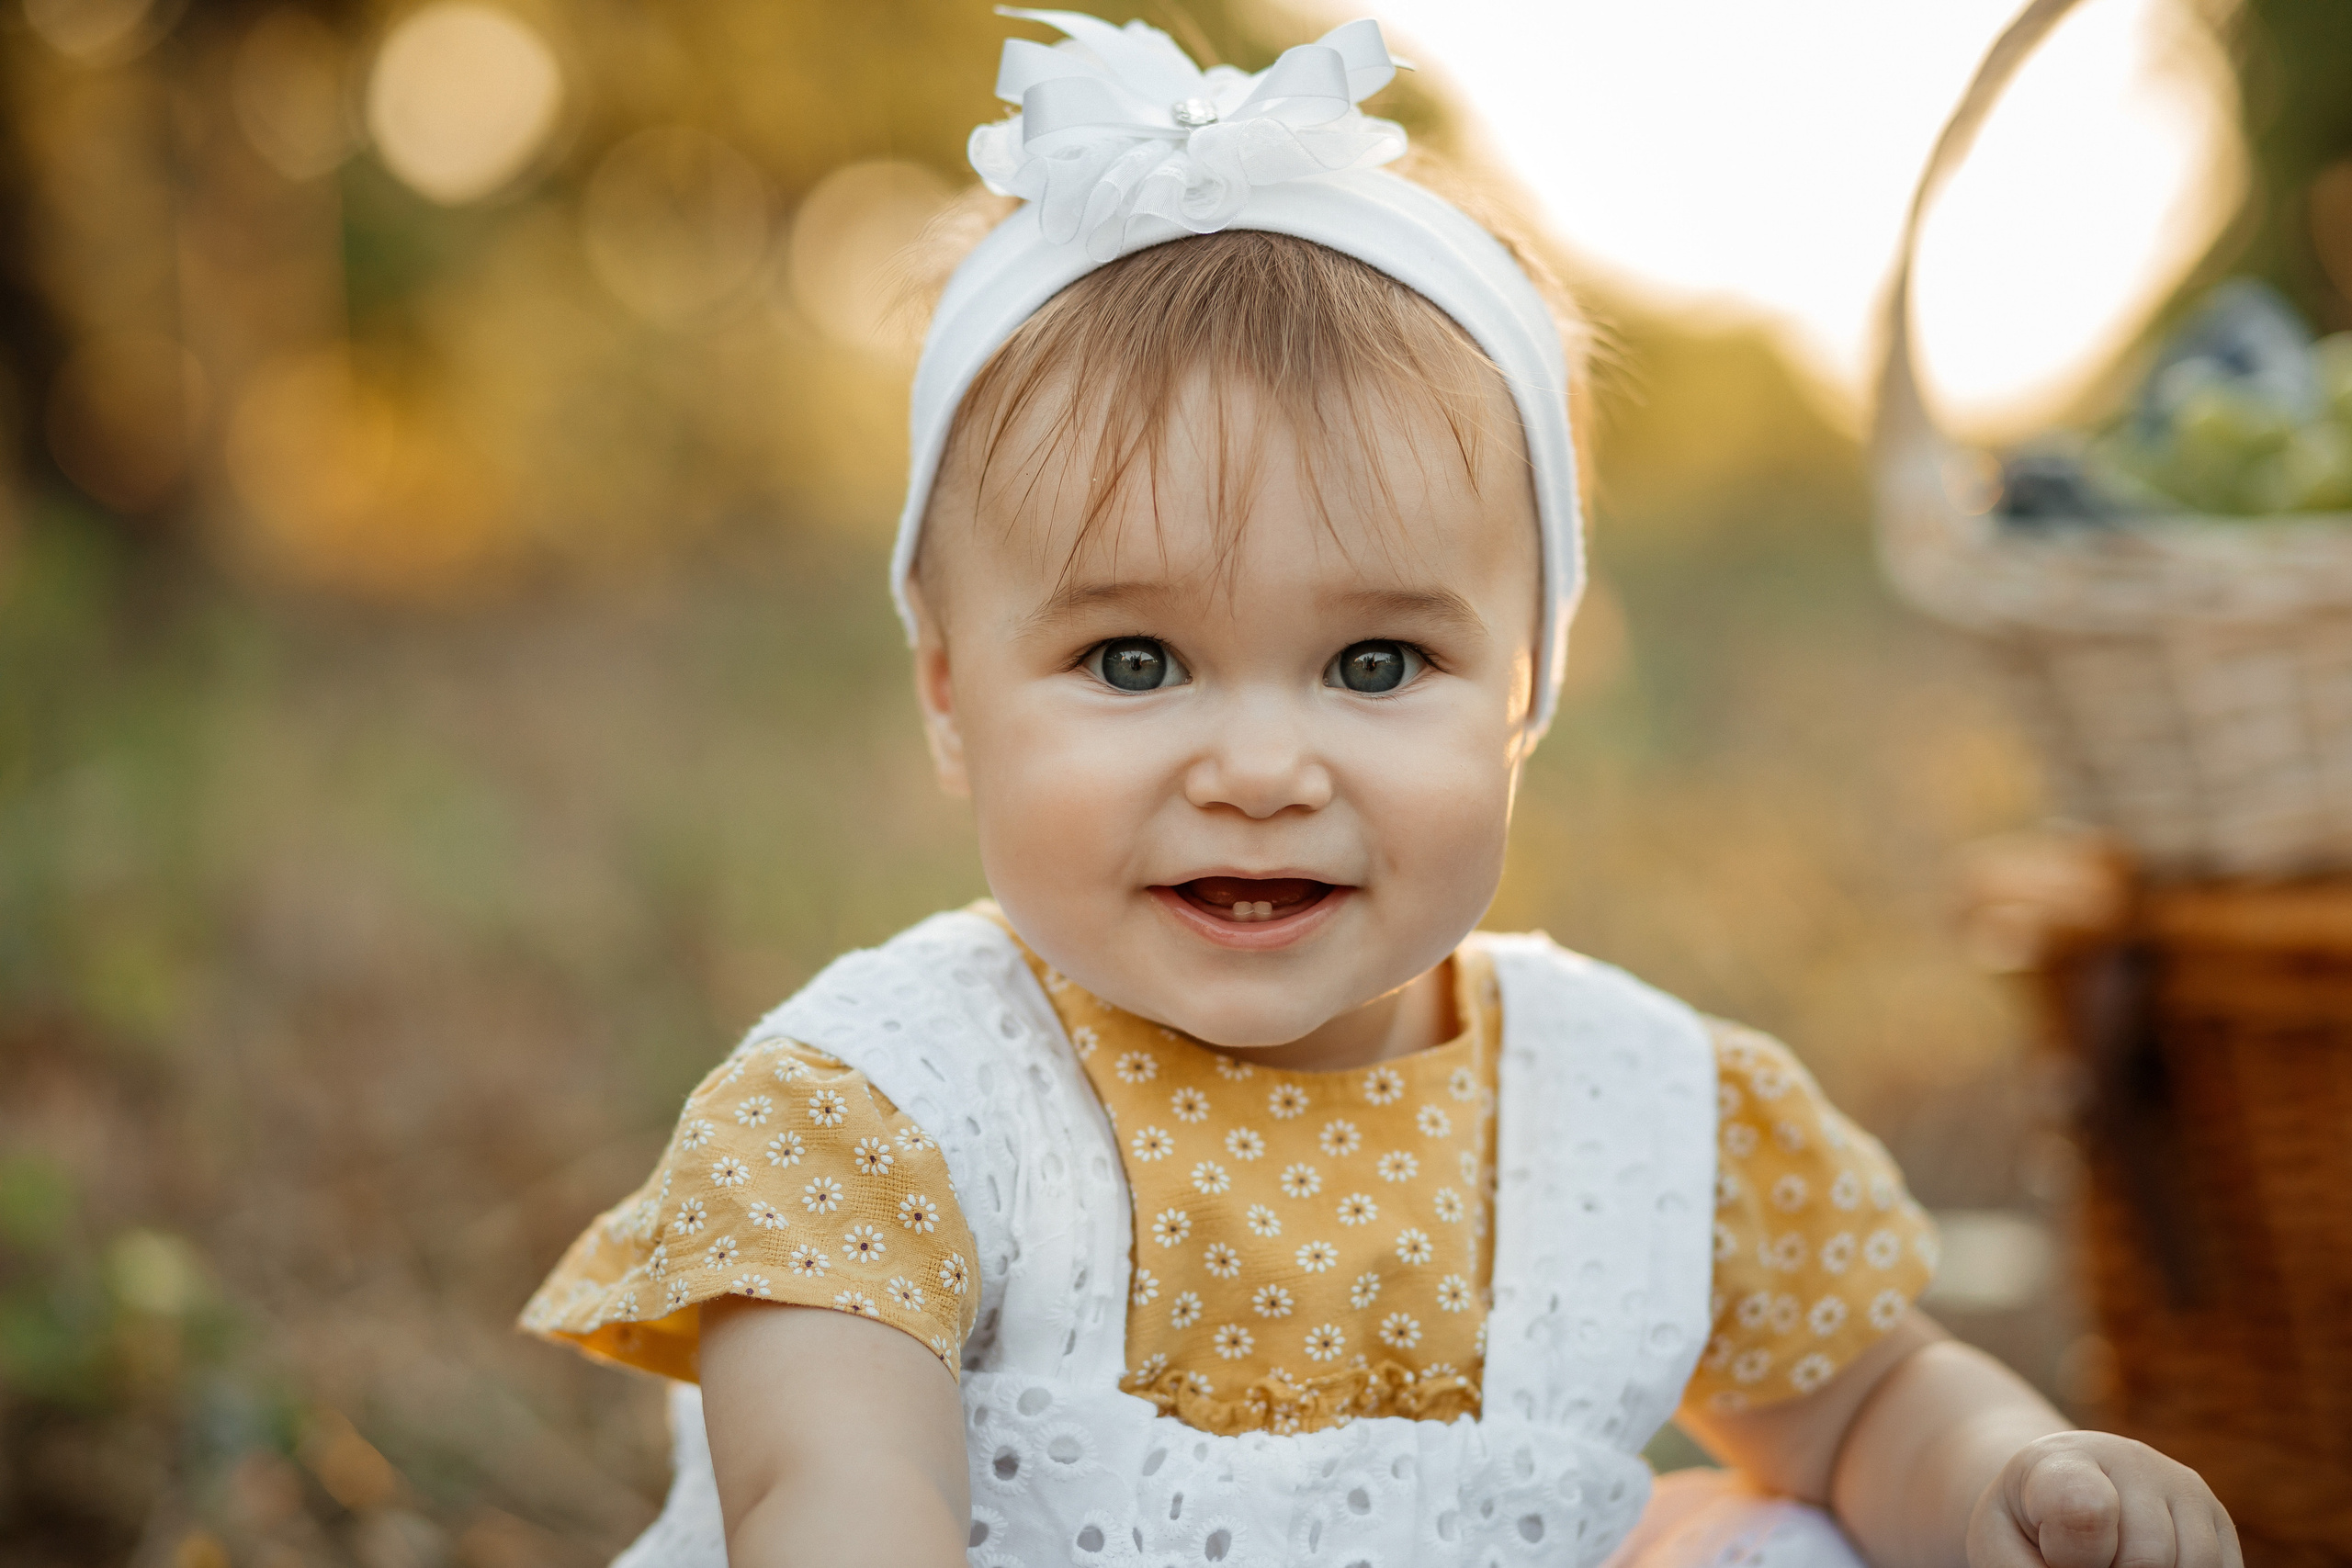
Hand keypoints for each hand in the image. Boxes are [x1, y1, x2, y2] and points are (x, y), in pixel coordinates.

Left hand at [1967, 1432, 2240, 1567]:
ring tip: (2114, 1562)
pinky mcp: (2217, 1517)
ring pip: (2194, 1566)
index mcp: (2063, 1462)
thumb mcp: (2003, 1547)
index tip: (2053, 1553)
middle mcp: (2131, 1461)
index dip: (2072, 1553)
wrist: (2054, 1493)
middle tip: (2082, 1559)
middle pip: (2146, 1556)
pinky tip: (2151, 1567)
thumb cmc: (2025, 1528)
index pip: (2083, 1507)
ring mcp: (2181, 1486)